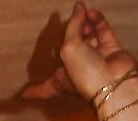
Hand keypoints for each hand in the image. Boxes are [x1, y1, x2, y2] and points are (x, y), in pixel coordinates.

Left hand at [22, 3, 137, 107]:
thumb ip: (73, 25)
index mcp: (62, 79)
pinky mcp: (110, 49)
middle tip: (73, 15)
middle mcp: (78, 69)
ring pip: (87, 35)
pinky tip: (92, 13)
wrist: (113, 83)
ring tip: (84, 13)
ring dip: (84, 23)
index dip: (35, 91)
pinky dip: (96, 21)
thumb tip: (80, 7)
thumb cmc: (86, 73)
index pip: (45, 87)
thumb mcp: (69, 47)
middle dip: (71, 32)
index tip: (24, 95)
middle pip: (70, 47)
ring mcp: (95, 58)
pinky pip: (101, 30)